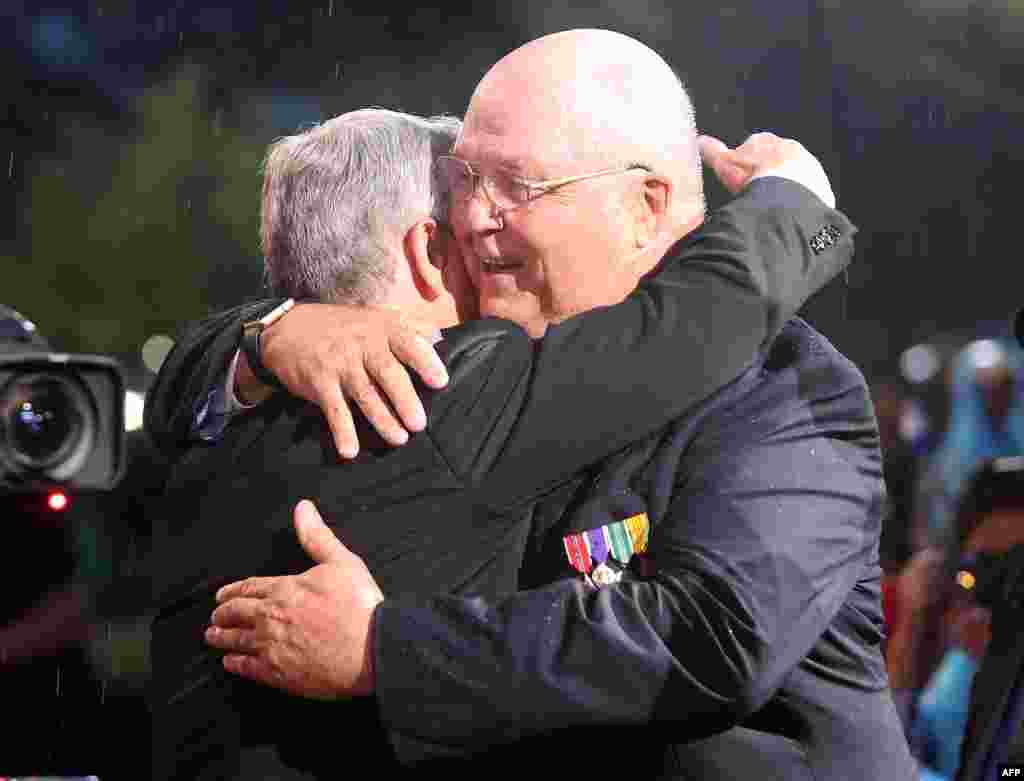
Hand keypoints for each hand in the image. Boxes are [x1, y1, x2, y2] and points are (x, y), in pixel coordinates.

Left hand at [206, 499, 383, 698]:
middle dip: (223, 613)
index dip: (233, 590)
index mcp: (284, 589)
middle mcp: (270, 617)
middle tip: (216, 615)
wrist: (369, 649)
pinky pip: (246, 668)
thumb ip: (317, 536)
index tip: (221, 595)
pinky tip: (230, 662)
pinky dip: (234, 663)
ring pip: (236, 640)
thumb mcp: (341, 561)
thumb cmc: (359, 606)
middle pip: (236, 613)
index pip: (249, 587)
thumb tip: (303, 509)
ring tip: (213, 636)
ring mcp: (271, 647)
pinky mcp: (277, 674)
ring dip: (221, 637)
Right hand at [251, 303, 449, 458]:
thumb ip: (407, 327)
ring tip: (399, 439)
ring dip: (383, 419)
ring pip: (365, 395)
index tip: (441, 382)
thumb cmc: (343, 328)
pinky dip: (342, 431)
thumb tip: (440, 337)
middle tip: (419, 424)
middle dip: (404, 399)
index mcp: (382, 329)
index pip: (408, 344)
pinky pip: (334, 410)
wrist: (287, 328)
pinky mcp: (319, 382)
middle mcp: (362, 344)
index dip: (425, 362)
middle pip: (388, 373)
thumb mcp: (375, 318)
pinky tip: (350, 451)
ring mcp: (340, 363)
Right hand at [698, 132, 834, 207]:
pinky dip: (799, 204)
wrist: (787, 194)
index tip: (741, 178)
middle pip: (775, 161)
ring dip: (785, 190)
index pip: (754, 147)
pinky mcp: (821, 187)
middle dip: (767, 175)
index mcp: (766, 141)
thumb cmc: (752, 176)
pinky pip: (808, 195)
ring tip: (771, 209)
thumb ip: (712, 152)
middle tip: (755, 195)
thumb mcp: (725, 164)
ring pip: (794, 177)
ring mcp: (809, 167)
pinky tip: (788, 216)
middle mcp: (791, 148)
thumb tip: (698, 140)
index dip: (745, 163)